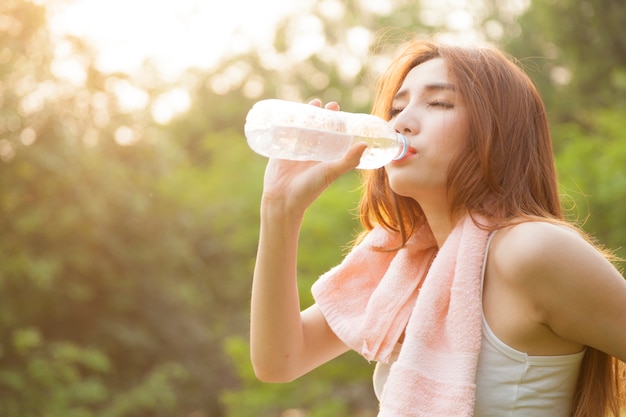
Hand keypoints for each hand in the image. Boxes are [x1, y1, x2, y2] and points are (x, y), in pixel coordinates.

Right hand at [260, 99, 366, 214]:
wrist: (284, 200)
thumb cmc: (310, 189)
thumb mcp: (331, 172)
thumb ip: (348, 160)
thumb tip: (365, 144)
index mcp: (325, 157)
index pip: (334, 136)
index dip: (338, 123)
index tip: (342, 112)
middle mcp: (312, 152)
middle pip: (319, 129)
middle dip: (323, 116)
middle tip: (328, 105)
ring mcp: (296, 150)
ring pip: (302, 128)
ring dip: (307, 115)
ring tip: (313, 103)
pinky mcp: (280, 150)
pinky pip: (284, 133)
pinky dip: (288, 122)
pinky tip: (291, 111)